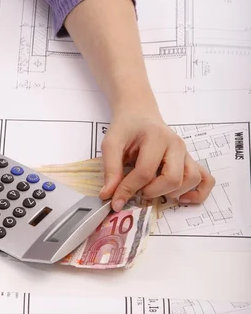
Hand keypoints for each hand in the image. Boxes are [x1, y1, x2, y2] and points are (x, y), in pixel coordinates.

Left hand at [99, 109, 215, 211]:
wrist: (139, 114)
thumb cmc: (126, 127)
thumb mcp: (111, 143)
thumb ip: (110, 169)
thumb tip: (108, 196)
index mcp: (156, 137)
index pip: (145, 171)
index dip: (129, 189)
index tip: (116, 200)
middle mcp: (176, 144)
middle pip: (172, 179)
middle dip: (153, 192)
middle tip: (137, 191)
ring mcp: (186, 152)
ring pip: (191, 180)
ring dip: (172, 192)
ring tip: (154, 190)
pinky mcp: (190, 160)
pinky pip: (205, 179)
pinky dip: (198, 193)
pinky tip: (182, 198)